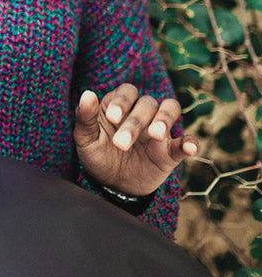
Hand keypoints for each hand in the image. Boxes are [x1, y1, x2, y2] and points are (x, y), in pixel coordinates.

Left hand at [73, 83, 197, 195]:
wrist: (112, 185)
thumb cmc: (98, 156)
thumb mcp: (85, 140)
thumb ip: (85, 118)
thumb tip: (87, 94)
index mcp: (120, 106)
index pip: (127, 92)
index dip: (122, 101)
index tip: (112, 118)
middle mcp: (142, 113)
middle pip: (147, 104)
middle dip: (135, 122)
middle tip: (120, 144)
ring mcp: (159, 130)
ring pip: (171, 110)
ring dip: (165, 119)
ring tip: (156, 135)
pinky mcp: (171, 150)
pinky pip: (186, 141)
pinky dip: (190, 142)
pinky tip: (190, 148)